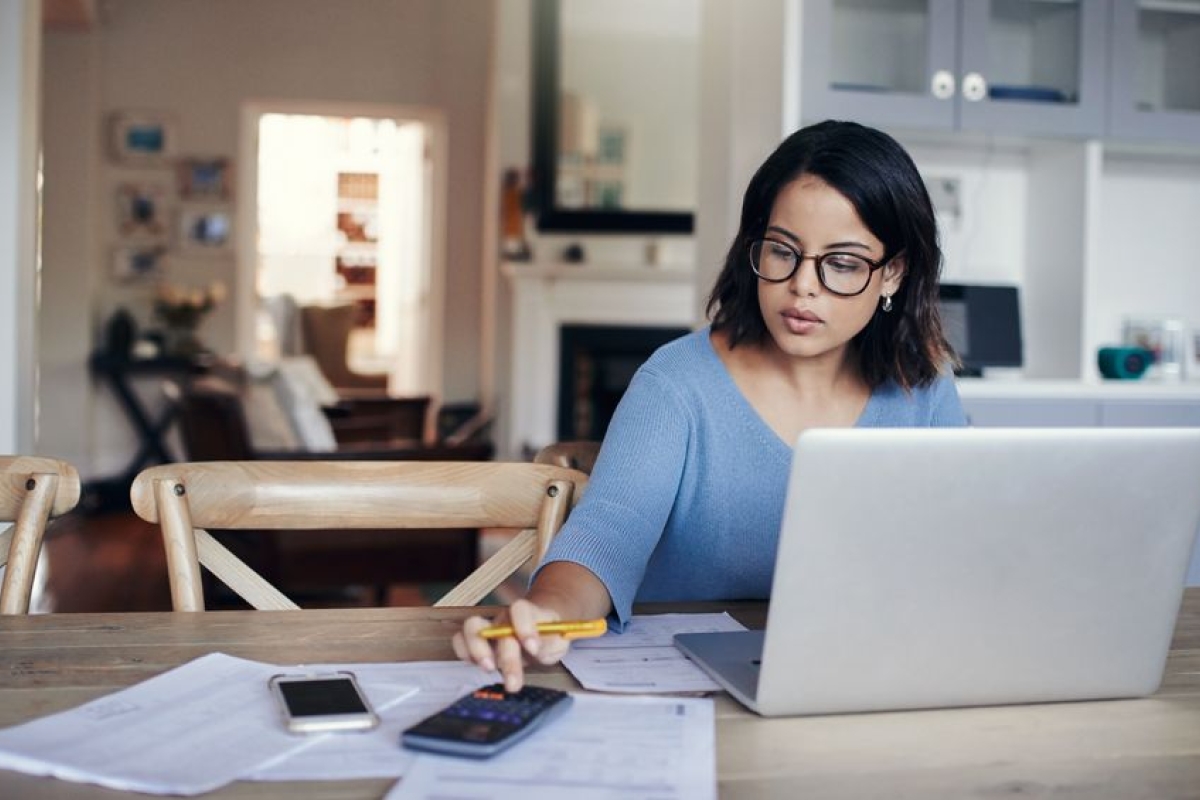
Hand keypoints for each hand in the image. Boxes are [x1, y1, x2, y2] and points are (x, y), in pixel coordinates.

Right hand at [451, 598, 573, 691]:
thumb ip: (549, 643)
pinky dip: (463, 652)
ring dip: (477, 649)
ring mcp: (489, 627)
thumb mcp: (559, 641)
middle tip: (513, 682)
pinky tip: (475, 665)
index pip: (521, 609)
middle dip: (505, 656)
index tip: (533, 648)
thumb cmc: (549, 636)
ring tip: (489, 668)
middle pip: (498, 627)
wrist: (540, 631)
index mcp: (529, 613)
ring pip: (472, 626)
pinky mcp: (476, 640)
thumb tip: (534, 649)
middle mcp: (506, 618)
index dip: (524, 627)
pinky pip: (460, 640)